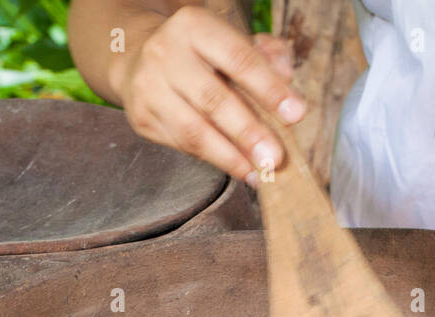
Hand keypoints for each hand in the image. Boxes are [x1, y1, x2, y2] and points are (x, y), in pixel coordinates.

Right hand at [112, 6, 303, 184]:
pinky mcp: (142, 118)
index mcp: (194, 26)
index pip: (238, 58)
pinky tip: (238, 167)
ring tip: (258, 171)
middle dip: (248, 132)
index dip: (269, 88)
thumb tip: (286, 79)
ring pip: (194, 130)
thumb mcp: (230, 41)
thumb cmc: (199, 53)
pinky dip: (214, 160)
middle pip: (213, 99)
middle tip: (275, 157)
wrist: (138, 59)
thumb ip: (265, 55)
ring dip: (230, 156)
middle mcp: (166, 54)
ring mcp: (150, 88)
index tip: (296, 114)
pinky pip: (182, 144)